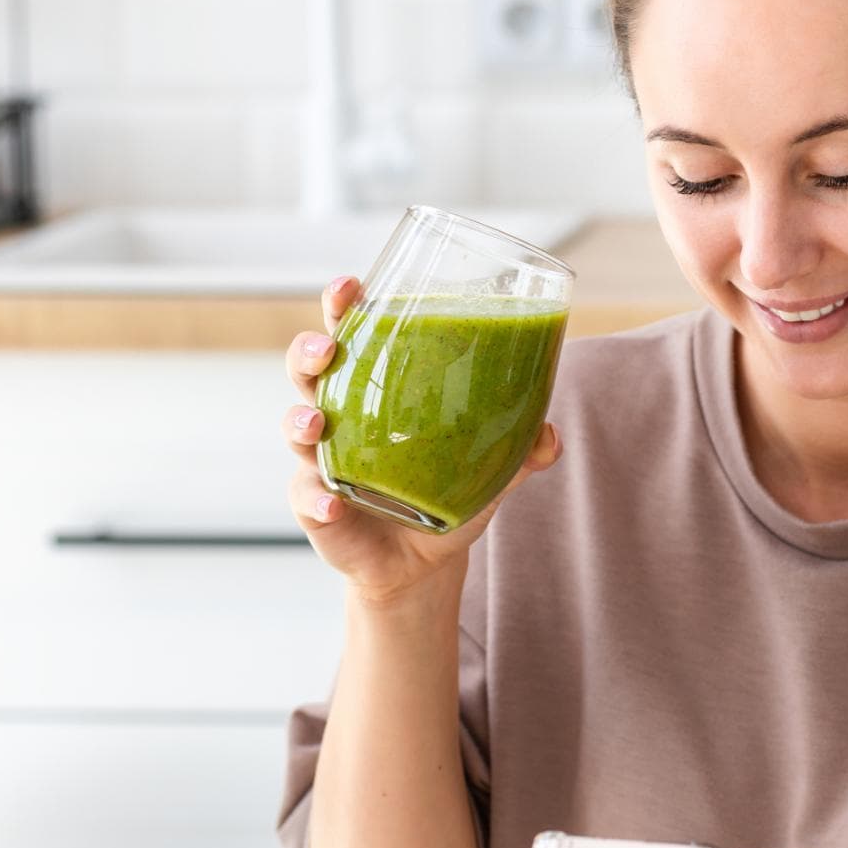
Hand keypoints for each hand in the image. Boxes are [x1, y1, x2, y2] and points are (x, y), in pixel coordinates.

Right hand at [281, 275, 562, 605]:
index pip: (353, 333)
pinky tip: (332, 504)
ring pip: (297, 428)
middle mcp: (341, 416)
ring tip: (317, 423)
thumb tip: (550, 436)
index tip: (351, 286)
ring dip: (300, 421)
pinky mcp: (317, 507)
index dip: (344, 305)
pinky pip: (307, 499)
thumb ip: (522, 448)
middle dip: (309, 351)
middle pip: (309, 369)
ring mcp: (323, 461)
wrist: (426, 562)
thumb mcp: (491, 468)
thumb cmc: (449, 490)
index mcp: (377, 387)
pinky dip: (316, 500)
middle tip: (327, 348)